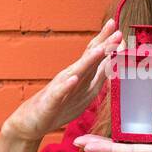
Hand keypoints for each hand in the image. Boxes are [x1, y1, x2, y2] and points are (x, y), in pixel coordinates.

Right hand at [3, 19, 122, 142]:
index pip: (96, 56)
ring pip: (77, 72)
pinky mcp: (51, 103)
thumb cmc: (58, 105)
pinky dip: (66, 86)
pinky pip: (59, 93)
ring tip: (101, 49)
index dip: (109, 44)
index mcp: (81, 75)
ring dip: (89, 60)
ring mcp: (60, 89)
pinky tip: (73, 79)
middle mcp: (71, 78)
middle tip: (117, 32)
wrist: (30, 121)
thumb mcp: (83, 91)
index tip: (120, 30)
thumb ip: (97, 76)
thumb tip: (114, 63)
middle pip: (89, 59)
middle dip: (104, 46)